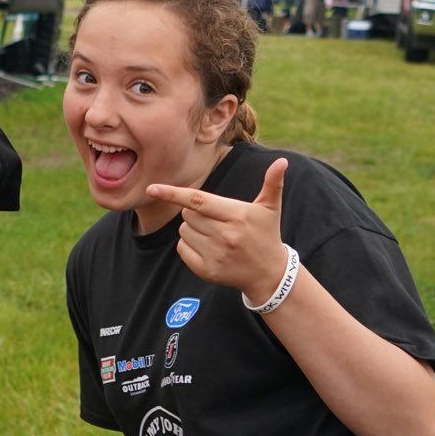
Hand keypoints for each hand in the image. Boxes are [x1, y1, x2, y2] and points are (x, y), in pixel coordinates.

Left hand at [145, 158, 288, 304]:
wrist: (269, 274)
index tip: (152, 188)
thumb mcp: (271, 208)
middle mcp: (225, 236)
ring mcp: (215, 255)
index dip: (173, 193)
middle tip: (216, 219)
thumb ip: (272, 183)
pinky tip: (209, 248)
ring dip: (193, 229)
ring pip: (184, 230)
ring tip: (215, 234)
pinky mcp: (207, 270)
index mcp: (237, 216)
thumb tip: (282, 161)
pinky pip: (182, 249)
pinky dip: (189, 245)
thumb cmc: (266, 234)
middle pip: (188, 214)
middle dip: (195, 212)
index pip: (198, 200)